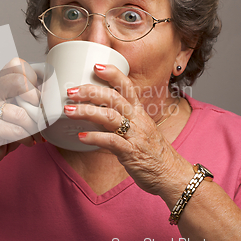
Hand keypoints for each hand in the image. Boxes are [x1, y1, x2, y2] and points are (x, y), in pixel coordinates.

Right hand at [0, 58, 42, 170]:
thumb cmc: (0, 127)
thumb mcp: (14, 106)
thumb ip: (28, 96)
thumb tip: (52, 93)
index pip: (17, 65)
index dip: (34, 78)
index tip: (38, 93)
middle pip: (20, 82)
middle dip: (36, 100)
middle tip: (41, 113)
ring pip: (21, 113)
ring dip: (34, 126)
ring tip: (36, 132)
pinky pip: (18, 131)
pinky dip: (27, 138)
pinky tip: (27, 140)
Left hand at [64, 63, 192, 198]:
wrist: (171, 174)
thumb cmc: (152, 152)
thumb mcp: (138, 128)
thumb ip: (119, 118)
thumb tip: (94, 111)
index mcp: (139, 112)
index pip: (127, 86)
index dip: (112, 73)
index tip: (96, 66)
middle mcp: (138, 120)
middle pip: (114, 97)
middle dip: (90, 91)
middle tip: (71, 91)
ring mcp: (135, 135)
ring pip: (110, 116)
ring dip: (87, 112)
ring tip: (69, 111)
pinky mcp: (131, 153)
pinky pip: (112, 141)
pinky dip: (95, 137)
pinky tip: (81, 136)